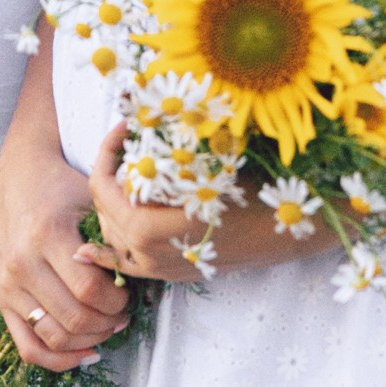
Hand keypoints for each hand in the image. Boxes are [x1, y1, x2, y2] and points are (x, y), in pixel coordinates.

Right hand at [0, 131, 128, 370]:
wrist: (21, 181)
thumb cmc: (64, 189)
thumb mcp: (92, 202)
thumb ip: (112, 240)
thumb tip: (137, 281)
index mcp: (47, 235)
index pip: (88, 290)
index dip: (117, 301)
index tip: (129, 294)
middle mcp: (22, 263)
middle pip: (73, 317)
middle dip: (107, 322)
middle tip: (123, 313)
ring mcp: (9, 285)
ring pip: (54, 337)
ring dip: (88, 340)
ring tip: (108, 327)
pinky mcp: (3, 300)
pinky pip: (28, 347)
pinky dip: (58, 360)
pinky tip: (85, 353)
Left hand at [86, 126, 337, 279]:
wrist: (296, 230)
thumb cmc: (255, 188)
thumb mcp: (210, 161)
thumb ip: (169, 149)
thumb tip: (136, 111)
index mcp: (152, 226)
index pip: (105, 188)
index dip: (107, 152)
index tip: (124, 126)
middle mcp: (150, 254)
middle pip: (105, 211)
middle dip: (109, 173)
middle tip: (127, 141)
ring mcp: (163, 269)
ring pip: (114, 237)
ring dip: (111, 204)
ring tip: (127, 172)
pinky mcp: (177, 275)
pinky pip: (129, 266)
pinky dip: (109, 254)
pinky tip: (89, 251)